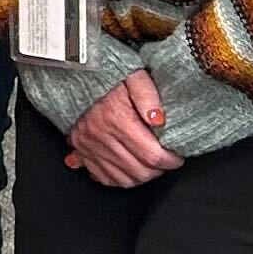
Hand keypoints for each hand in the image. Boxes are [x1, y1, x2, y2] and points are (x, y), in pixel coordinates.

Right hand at [65, 69, 181, 188]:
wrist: (75, 75)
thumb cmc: (106, 77)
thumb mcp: (134, 75)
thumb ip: (148, 94)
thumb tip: (159, 118)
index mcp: (116, 118)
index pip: (151, 155)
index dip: (170, 160)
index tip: (176, 156)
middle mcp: (100, 135)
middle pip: (139, 171)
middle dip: (158, 170)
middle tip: (166, 160)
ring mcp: (89, 146)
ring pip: (124, 179)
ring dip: (142, 176)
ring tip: (150, 164)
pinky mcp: (81, 150)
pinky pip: (104, 177)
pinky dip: (120, 178)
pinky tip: (129, 169)